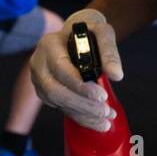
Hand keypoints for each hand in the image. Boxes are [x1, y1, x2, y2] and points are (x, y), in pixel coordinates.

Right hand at [27, 8, 123, 130]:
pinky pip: (61, 108)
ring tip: (107, 119)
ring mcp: (40, 80)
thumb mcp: (102, 33)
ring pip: (58, 103)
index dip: (80, 86)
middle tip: (106, 111)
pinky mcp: (45, 93)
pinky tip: (98, 122)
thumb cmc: (89, 33)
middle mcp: (39, 63)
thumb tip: (117, 75)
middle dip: (82, 104)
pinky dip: (80, 117)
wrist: (76, 36)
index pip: (61, 69)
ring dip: (83, 114)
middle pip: (55, 90)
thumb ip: (110, 52)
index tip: (102, 96)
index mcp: (48, 44)